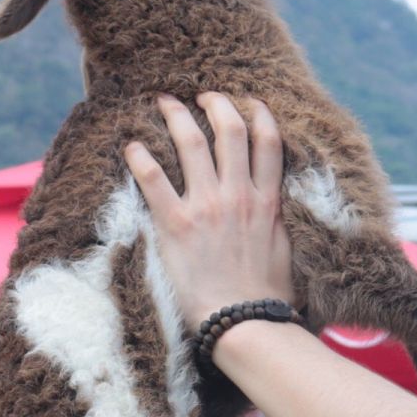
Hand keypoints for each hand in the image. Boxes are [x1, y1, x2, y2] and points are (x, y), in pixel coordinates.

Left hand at [126, 93, 296, 326]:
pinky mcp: (176, 224)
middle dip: (216, 104)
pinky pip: (154, 178)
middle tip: (204, 95)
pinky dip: (141, 157)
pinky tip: (132, 145)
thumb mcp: (283, 247)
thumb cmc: (266, 293)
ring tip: (166, 103)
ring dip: (177, 117)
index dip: (258, 114)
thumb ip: (275, 218)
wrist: (242, 321)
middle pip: (230, 131)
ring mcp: (206, 206)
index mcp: (268, 201)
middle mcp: (238, 195)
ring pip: (192, 143)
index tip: (249, 102)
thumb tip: (270, 201)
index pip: (268, 142)